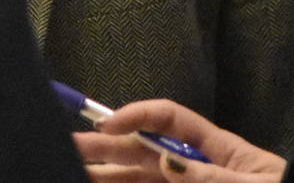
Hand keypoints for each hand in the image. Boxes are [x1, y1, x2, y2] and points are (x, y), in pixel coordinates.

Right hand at [73, 99, 285, 181]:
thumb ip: (211, 178)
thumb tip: (166, 162)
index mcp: (223, 151)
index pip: (172, 121)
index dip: (138, 116)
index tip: (108, 125)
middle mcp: (201, 173)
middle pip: (147, 155)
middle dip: (109, 148)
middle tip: (70, 146)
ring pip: (142, 182)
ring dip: (109, 176)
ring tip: (76, 171)